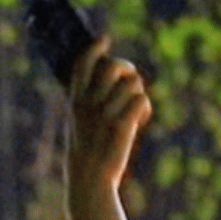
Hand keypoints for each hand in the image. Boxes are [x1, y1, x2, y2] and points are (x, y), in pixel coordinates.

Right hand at [67, 38, 150, 193]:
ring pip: (132, 84)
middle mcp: (88, 104)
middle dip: (126, 69)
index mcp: (75, 101)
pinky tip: (140, 121)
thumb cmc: (86, 150)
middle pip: (112, 66)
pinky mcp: (121, 126)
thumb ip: (88, 99)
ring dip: (137, 93)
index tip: (103, 39)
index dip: (93, 49)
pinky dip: (144, 109)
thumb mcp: (79, 121)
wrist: (89, 180)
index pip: (82, 64)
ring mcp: (104, 115)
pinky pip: (141, 100)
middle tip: (130, 81)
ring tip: (133, 109)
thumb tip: (109, 73)